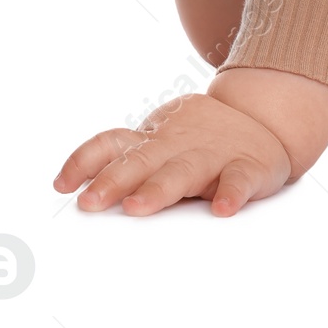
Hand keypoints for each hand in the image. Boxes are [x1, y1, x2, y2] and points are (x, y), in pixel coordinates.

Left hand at [53, 92, 291, 216]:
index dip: (84, 161)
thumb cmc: (201, 138)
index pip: (112, 143)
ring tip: (137, 207)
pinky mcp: (247, 165)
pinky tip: (221, 209)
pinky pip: (239, 180)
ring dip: (159, 189)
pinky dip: (231, 193)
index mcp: (154, 139)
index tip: (62, 185)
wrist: (265, 118)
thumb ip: (128, 161)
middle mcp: (177, 144)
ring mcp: (213, 154)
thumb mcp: (161, 142)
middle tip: (90, 203)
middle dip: (113, 181)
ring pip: (184, 171)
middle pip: (141, 160)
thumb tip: (77, 189)